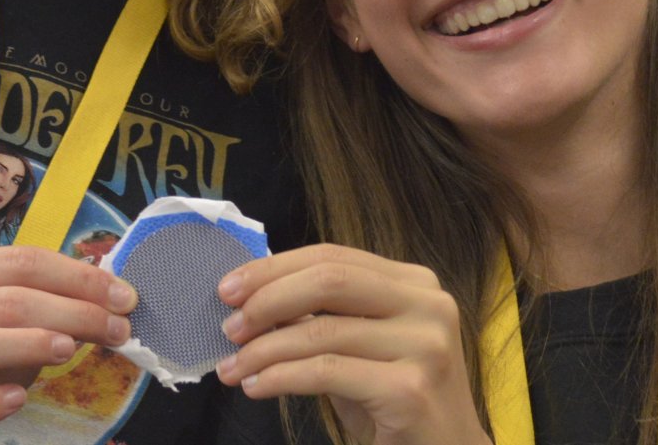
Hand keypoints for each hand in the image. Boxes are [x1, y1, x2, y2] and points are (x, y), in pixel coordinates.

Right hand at [0, 245, 136, 443]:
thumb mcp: (14, 324)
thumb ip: (52, 304)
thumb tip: (115, 297)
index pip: (18, 261)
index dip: (77, 277)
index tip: (123, 297)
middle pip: (2, 300)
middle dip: (70, 311)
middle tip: (116, 329)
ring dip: (28, 343)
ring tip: (70, 351)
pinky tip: (18, 399)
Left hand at [214, 244, 488, 444]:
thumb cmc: (395, 401)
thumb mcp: (360, 347)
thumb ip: (323, 316)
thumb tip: (252, 300)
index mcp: (416, 283)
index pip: (334, 257)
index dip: (275, 268)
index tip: (229, 289)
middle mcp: (428, 305)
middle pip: (330, 281)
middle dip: (267, 300)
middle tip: (229, 327)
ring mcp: (424, 346)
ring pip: (322, 332)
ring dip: (263, 351)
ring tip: (232, 368)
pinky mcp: (409, 390)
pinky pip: (326, 373)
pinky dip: (280, 377)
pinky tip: (256, 387)